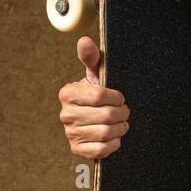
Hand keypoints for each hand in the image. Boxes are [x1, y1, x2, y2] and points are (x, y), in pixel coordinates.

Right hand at [57, 36, 129, 157]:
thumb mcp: (95, 74)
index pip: (99, 96)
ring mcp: (70, 133)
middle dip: (121, 114)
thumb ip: (91, 57)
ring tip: (122, 123)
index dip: (116, 97)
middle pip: (105, 116)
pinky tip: (114, 137)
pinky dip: (113, 144)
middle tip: (125, 112)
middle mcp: (65, 114)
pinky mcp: (77, 149)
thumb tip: (85, 40)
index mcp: (67, 93)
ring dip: (120, 128)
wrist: (92, 117)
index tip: (120, 98)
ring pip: (105, 133)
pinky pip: (101, 150)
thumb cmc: (95, 93)